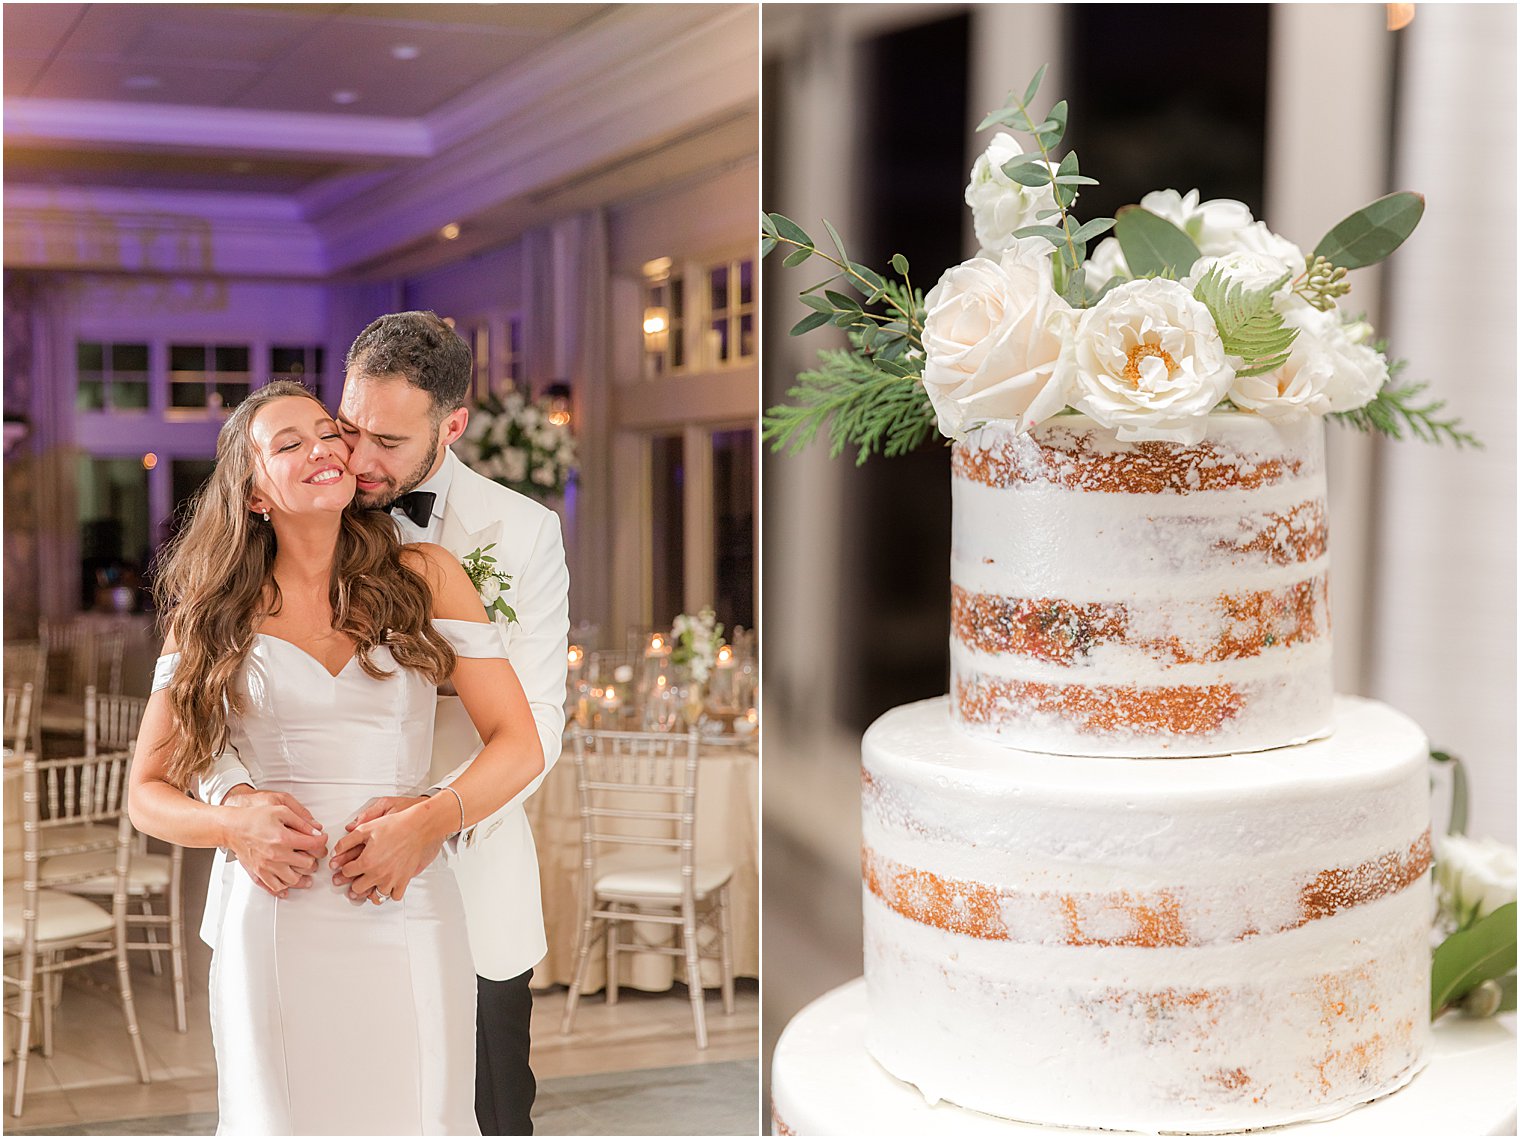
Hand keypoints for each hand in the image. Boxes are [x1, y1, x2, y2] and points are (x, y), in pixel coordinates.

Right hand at [220, 787, 328, 898]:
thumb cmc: (254, 818)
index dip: (322, 841)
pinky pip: (275, 887)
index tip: (322, 839)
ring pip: (293, 879)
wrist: (232, 828)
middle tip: (314, 855)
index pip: (313, 845)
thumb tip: (317, 830)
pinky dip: (284, 888)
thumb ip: (301, 820)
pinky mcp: (258, 873)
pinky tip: (289, 886)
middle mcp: (276, 855)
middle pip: (306, 864)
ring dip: (303, 876)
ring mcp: (267, 867)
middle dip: (314, 859)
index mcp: (283, 838)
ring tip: (306, 870)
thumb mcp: (281, 810)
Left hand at [330, 796, 449, 904]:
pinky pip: (395, 896)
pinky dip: (391, 892)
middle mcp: (378, 874)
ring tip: (372, 882)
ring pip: (376, 896)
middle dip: (355, 881)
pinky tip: (388, 884)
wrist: (418, 827)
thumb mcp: (367, 828)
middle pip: (357, 888)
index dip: (344, 868)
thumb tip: (337, 850)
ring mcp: (392, 879)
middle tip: (357, 876)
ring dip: (372, 889)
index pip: (347, 872)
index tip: (347, 866)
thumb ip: (348, 840)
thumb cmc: (395, 826)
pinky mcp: (404, 880)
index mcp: (366, 862)